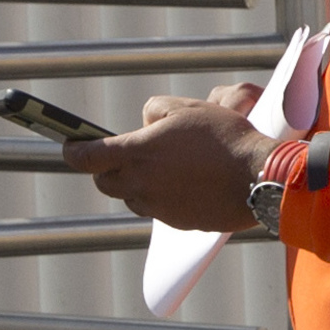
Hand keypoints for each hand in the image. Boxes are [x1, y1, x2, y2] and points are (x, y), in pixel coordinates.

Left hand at [67, 86, 268, 232]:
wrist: (257, 176)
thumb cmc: (225, 138)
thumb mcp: (187, 108)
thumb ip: (154, 110)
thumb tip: (145, 125)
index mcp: (136, 152)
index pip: (84, 157)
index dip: (73, 150)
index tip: (72, 145)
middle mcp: (140, 182)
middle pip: (104, 182)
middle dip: (107, 168)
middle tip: (125, 155)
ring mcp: (157, 206)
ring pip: (130, 197)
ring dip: (135, 184)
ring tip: (163, 168)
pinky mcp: (176, 221)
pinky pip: (156, 209)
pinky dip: (161, 197)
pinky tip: (185, 183)